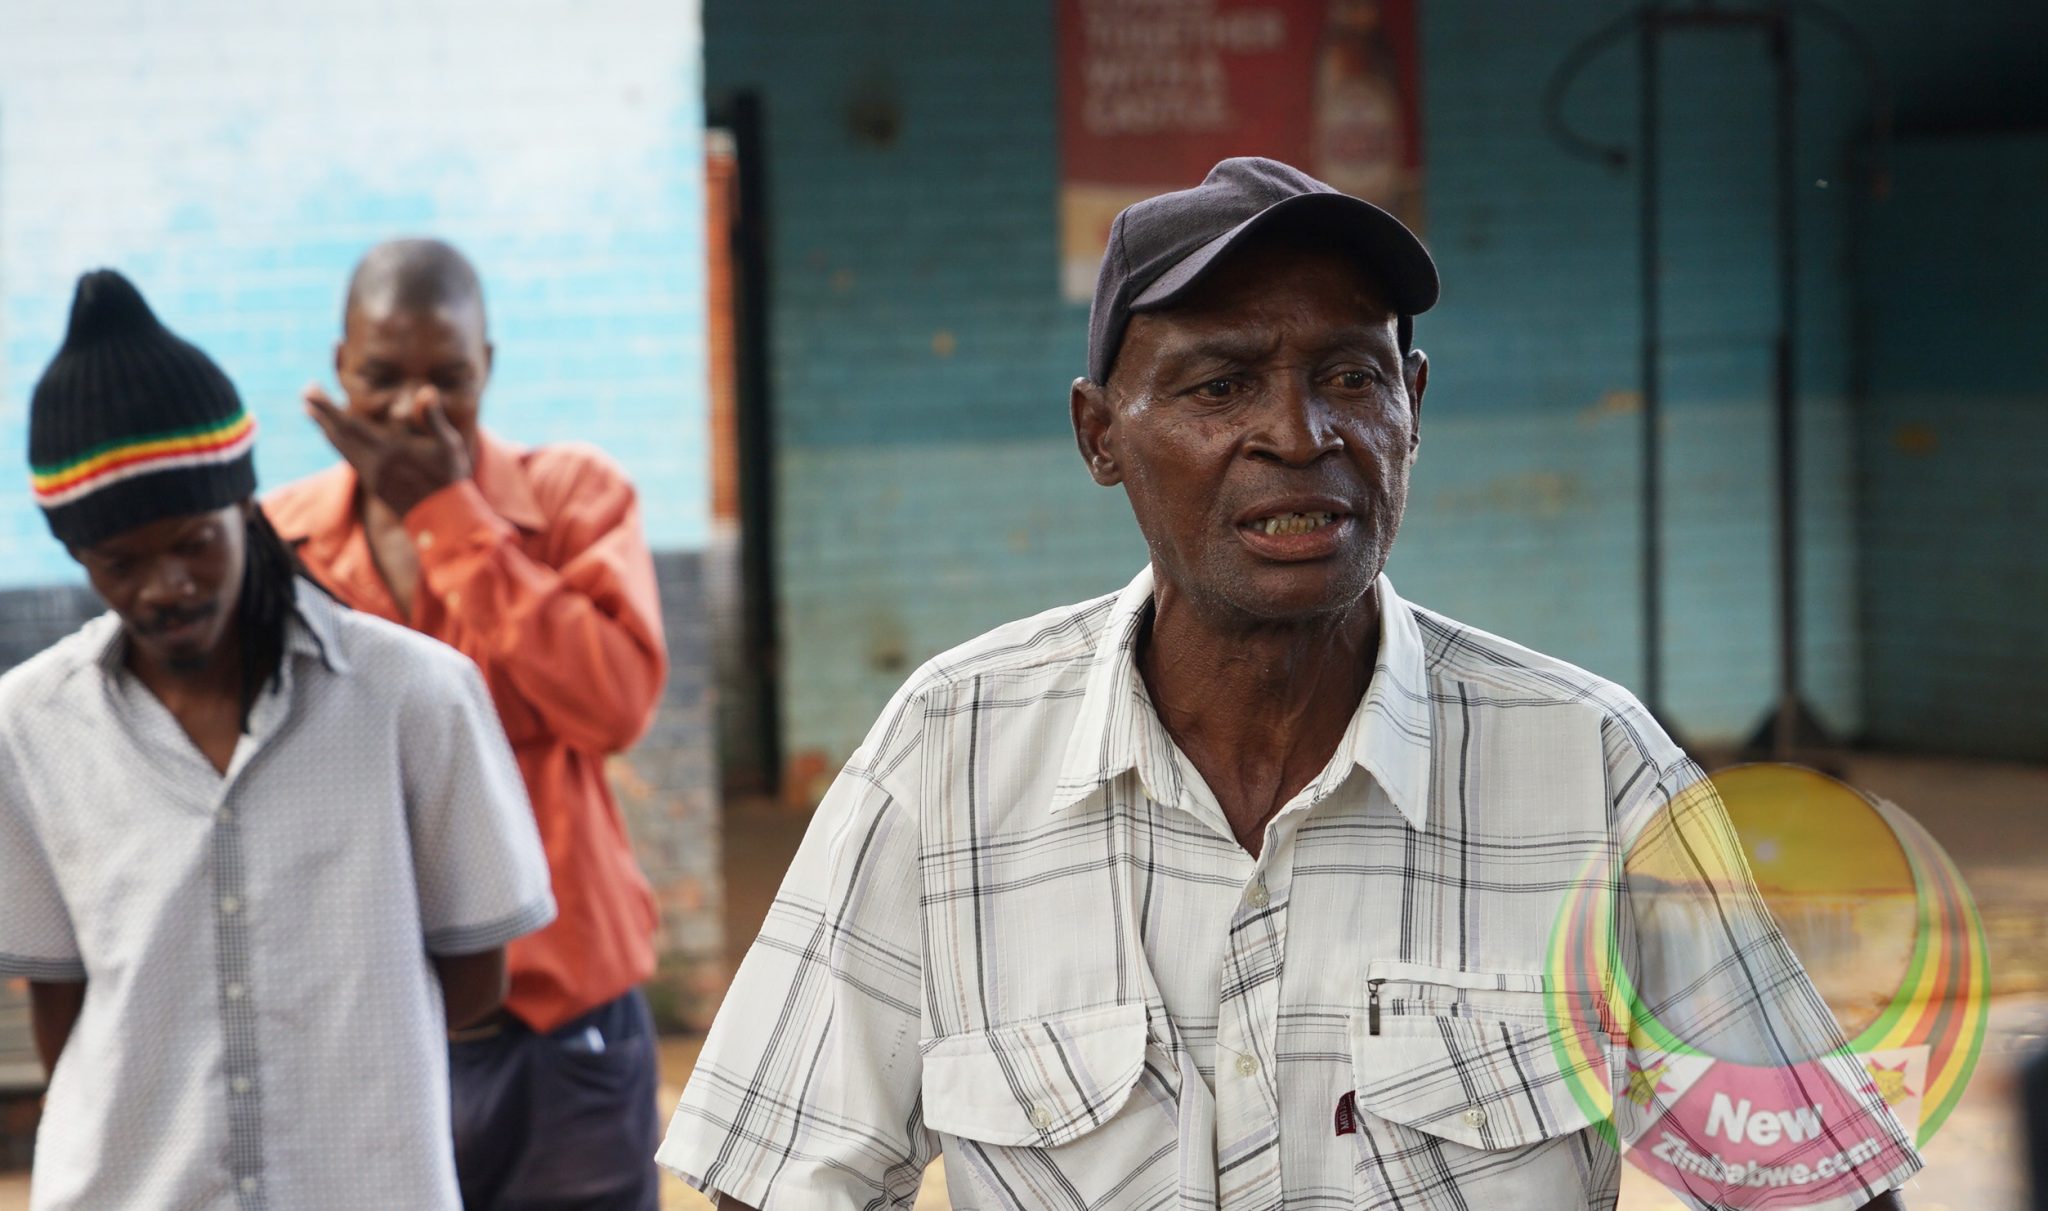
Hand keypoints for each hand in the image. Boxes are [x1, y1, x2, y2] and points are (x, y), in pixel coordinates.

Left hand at [304, 383, 472, 517]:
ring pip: (340, 447)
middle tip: (306, 392)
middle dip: (320, 412)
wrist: (443, 520)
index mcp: (389, 449)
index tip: (310, 389)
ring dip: (325, 427)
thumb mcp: (448, 446)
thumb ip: (432, 417)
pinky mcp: (374, 485)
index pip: (349, 424)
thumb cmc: (449, 479)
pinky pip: (349, 459)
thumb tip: (426, 389)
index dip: (327, 407)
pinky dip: (338, 443)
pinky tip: (336, 436)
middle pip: (338, 434)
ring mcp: (372, 476)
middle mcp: (374, 463)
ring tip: (313, 411)